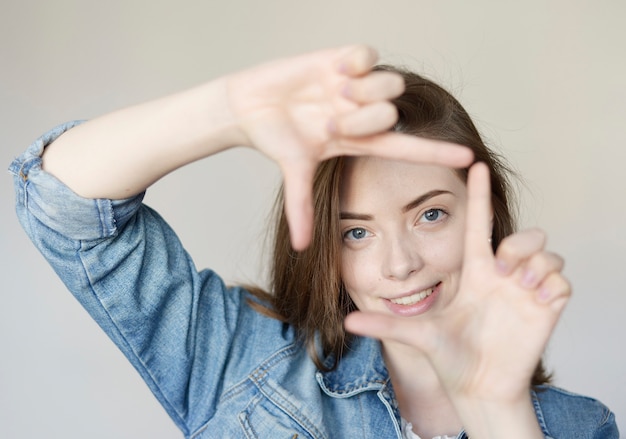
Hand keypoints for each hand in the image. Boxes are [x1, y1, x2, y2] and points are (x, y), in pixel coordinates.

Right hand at [226, 45, 472, 248]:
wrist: (249, 105)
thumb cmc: (274, 140)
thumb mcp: (294, 172)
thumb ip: (300, 208)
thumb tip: (299, 248)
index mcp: (359, 140)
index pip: (406, 148)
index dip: (437, 152)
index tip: (469, 157)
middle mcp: (364, 112)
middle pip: (393, 112)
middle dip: (363, 118)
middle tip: (330, 119)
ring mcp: (356, 85)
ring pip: (389, 83)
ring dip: (360, 91)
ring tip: (332, 92)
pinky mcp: (343, 58)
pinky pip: (369, 54)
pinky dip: (354, 61)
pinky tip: (334, 69)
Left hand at [344, 163, 570, 404]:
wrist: (476, 388)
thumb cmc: (449, 357)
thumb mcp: (417, 335)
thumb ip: (385, 324)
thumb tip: (348, 319)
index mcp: (474, 272)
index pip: (477, 224)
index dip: (478, 195)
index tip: (475, 164)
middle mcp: (501, 276)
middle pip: (525, 234)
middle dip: (518, 243)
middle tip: (501, 268)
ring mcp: (525, 291)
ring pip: (546, 253)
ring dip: (537, 263)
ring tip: (520, 286)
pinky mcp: (546, 309)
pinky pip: (563, 282)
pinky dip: (554, 285)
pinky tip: (537, 301)